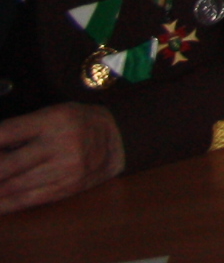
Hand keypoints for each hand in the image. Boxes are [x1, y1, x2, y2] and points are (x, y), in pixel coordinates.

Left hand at [0, 102, 126, 212]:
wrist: (119, 139)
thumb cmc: (78, 122)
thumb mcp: (52, 114)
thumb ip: (21, 131)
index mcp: (54, 119)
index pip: (6, 133)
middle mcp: (60, 144)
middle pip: (6, 165)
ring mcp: (65, 169)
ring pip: (14, 186)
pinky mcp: (67, 187)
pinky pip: (29, 199)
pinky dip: (5, 204)